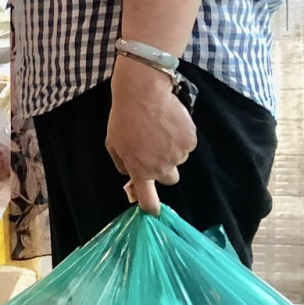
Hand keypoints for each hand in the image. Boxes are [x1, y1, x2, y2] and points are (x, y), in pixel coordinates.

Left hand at [106, 57, 195, 214]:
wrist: (143, 94)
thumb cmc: (124, 118)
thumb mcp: (113, 144)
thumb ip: (123, 164)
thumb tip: (131, 176)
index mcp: (140, 170)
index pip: (148, 199)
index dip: (151, 207)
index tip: (154, 210)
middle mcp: (161, 167)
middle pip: (170, 179)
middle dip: (165, 169)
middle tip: (155, 150)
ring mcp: (178, 154)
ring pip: (179, 159)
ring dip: (172, 149)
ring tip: (159, 130)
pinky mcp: (190, 141)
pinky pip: (187, 145)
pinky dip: (181, 137)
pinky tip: (170, 123)